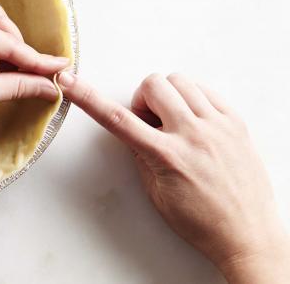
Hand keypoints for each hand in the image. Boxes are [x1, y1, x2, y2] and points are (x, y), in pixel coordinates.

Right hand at [58, 72, 289, 282]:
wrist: (247, 235)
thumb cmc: (202, 221)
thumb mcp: (157, 193)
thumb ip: (140, 155)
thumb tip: (131, 130)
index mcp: (166, 156)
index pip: (116, 118)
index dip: (87, 97)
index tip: (69, 83)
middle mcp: (192, 135)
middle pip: (152, 85)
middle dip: (143, 99)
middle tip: (150, 121)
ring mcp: (217, 126)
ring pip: (180, 80)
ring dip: (168, 95)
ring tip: (174, 121)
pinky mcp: (237, 123)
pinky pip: (207, 89)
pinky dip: (194, 97)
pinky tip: (194, 119)